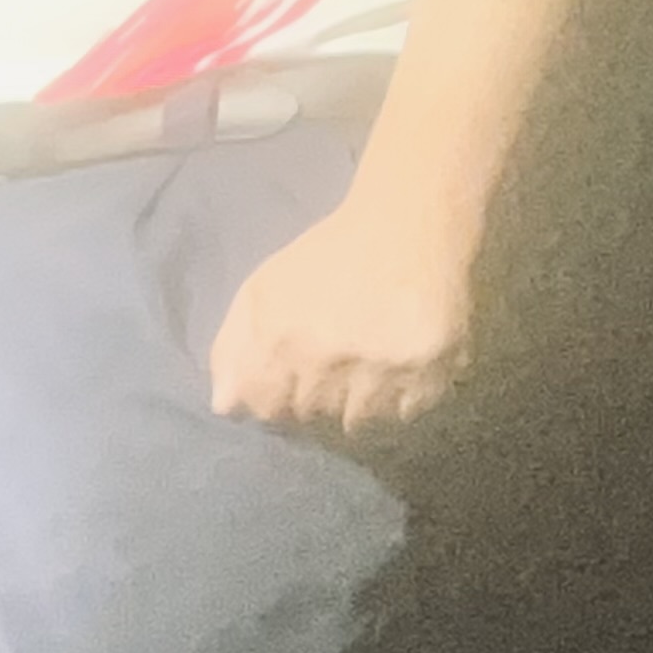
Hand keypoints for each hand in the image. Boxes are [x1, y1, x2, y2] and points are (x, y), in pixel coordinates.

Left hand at [209, 203, 472, 435]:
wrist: (408, 224)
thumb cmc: (328, 258)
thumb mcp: (263, 289)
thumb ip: (233, 349)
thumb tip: (225, 406)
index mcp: (277, 344)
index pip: (264, 411)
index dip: (277, 399)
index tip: (294, 380)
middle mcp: (324, 367)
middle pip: (313, 423)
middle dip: (319, 403)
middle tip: (337, 369)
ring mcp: (378, 378)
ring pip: (361, 427)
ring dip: (362, 407)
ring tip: (371, 370)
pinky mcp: (428, 379)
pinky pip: (406, 418)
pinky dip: (402, 402)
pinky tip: (400, 369)